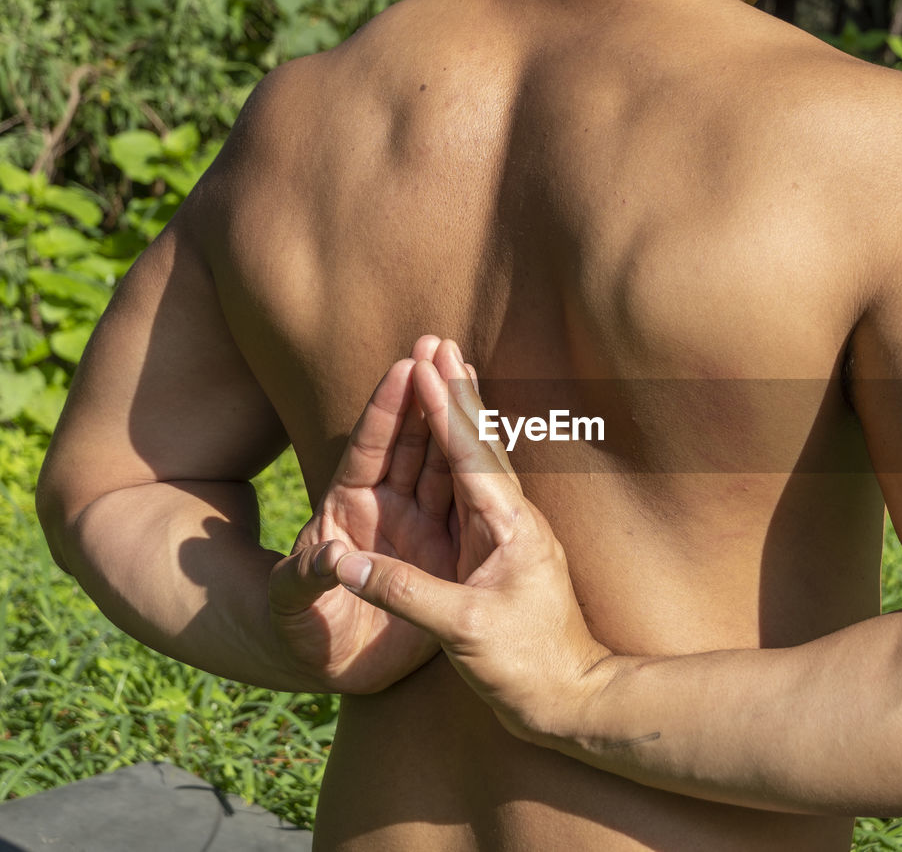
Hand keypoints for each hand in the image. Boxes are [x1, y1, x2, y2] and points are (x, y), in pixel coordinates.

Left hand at [267, 336, 457, 692]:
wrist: (329, 668)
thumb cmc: (299, 631)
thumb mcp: (291, 606)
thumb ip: (305, 580)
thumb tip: (329, 557)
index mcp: (347, 507)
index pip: (369, 449)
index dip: (386, 410)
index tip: (405, 367)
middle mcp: (387, 508)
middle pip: (411, 443)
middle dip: (426, 393)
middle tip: (441, 342)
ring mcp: (419, 528)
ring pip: (444, 465)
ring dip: (455, 421)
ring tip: (470, 371)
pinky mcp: (445, 556)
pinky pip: (467, 508)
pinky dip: (481, 474)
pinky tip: (500, 442)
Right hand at [334, 341, 612, 736]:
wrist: (572, 699)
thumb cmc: (526, 667)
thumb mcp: (463, 631)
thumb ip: (404, 592)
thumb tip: (342, 564)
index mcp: (509, 528)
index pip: (470, 456)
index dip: (444, 410)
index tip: (424, 365)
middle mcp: (514, 520)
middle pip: (479, 444)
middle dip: (454, 393)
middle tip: (436, 343)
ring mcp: (511, 533)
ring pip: (479, 461)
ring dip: (458, 415)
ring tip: (444, 371)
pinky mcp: (503, 551)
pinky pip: (474, 489)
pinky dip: (459, 454)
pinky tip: (454, 442)